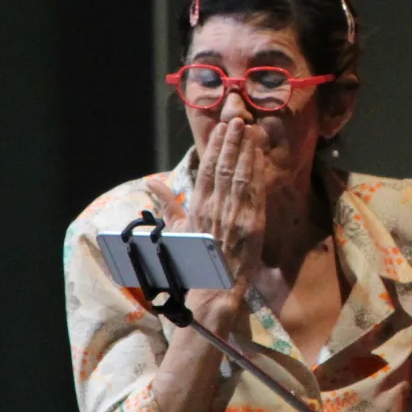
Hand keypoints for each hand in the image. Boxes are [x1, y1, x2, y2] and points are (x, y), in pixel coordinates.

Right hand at [184, 119, 266, 326]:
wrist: (213, 290)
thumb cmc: (195, 262)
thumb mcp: (177, 231)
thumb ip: (167, 203)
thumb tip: (151, 183)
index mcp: (197, 208)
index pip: (207, 171)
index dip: (215, 148)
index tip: (221, 129)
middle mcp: (214, 208)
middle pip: (224, 167)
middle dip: (231, 142)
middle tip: (237, 120)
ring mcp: (234, 215)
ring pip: (240, 175)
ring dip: (245, 150)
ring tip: (249, 130)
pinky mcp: (252, 224)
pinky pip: (255, 192)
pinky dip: (257, 171)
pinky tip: (259, 156)